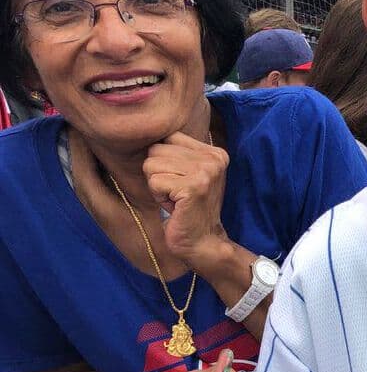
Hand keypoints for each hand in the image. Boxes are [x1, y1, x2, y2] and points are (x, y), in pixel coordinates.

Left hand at [144, 132, 230, 266]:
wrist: (202, 241)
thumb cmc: (188, 208)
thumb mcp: (189, 173)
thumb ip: (178, 152)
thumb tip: (146, 129)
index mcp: (215, 151)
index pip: (167, 138)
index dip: (164, 162)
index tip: (179, 182)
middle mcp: (214, 158)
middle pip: (156, 150)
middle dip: (158, 174)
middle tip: (176, 193)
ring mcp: (206, 171)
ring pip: (152, 165)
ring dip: (157, 186)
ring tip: (175, 199)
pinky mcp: (194, 187)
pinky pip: (155, 181)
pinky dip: (159, 197)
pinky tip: (175, 207)